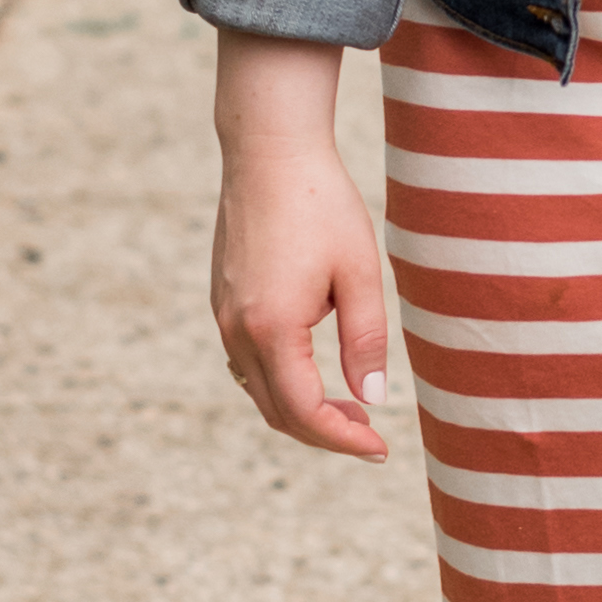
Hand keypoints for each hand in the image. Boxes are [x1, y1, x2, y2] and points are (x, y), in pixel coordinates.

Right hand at [209, 29, 390, 459]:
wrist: (269, 152)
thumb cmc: (322, 205)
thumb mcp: (359, 274)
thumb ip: (366, 342)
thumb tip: (373, 400)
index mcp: (272, 329)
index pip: (304, 412)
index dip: (343, 439)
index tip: (379, 449)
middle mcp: (237, 330)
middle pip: (276, 411)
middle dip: (324, 432)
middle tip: (370, 433)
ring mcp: (223, 316)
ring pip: (257, 390)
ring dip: (300, 408)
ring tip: (349, 405)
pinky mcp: (222, 301)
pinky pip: (245, 362)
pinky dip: (278, 382)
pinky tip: (312, 368)